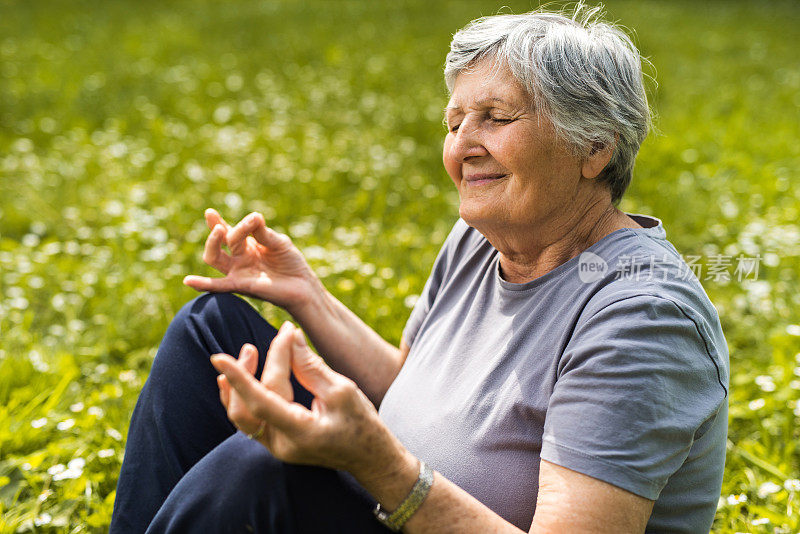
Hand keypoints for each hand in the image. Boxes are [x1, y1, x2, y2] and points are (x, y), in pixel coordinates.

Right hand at [183, 208, 319, 311]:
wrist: (302, 286)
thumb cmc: (290, 262)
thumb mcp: (278, 242)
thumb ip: (262, 231)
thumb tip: (253, 216)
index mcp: (247, 244)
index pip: (228, 231)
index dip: (217, 221)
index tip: (211, 213)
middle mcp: (238, 257)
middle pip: (220, 241)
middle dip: (220, 229)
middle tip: (223, 225)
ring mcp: (238, 271)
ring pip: (214, 258)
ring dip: (213, 243)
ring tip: (220, 230)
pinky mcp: (241, 285)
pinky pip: (218, 285)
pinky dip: (202, 284)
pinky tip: (188, 281)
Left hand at [210, 322, 411, 482]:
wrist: (368, 458)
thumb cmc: (361, 424)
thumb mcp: (342, 391)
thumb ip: (311, 366)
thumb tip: (290, 337)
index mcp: (300, 432)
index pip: (260, 402)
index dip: (239, 378)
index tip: (218, 357)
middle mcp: (281, 444)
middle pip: (251, 402)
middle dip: (252, 368)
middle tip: (267, 339)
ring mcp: (275, 445)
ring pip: (242, 413)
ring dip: (241, 382)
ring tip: (249, 351)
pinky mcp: (275, 440)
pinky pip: (248, 418)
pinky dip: (241, 395)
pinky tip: (233, 378)